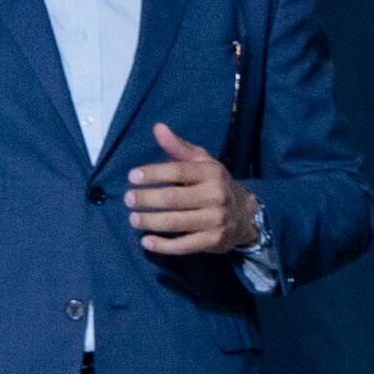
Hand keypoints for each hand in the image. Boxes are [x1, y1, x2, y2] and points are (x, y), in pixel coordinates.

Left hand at [126, 122, 259, 259]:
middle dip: (147, 199)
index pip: (178, 171)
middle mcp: (215, 196)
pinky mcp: (213, 241)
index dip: (153, 173)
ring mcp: (215, 220)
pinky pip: (184, 246)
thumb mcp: (202, 162)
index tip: (132, 177)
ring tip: (133, 219)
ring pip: (175, 223)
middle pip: (173, 198)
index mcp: (211, 172)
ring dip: (150, 222)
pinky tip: (146, 241)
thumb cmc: (215, 184)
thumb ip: (178, 147)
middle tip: (128, 199)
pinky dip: (163, 245)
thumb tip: (157, 128)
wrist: (245, 215)